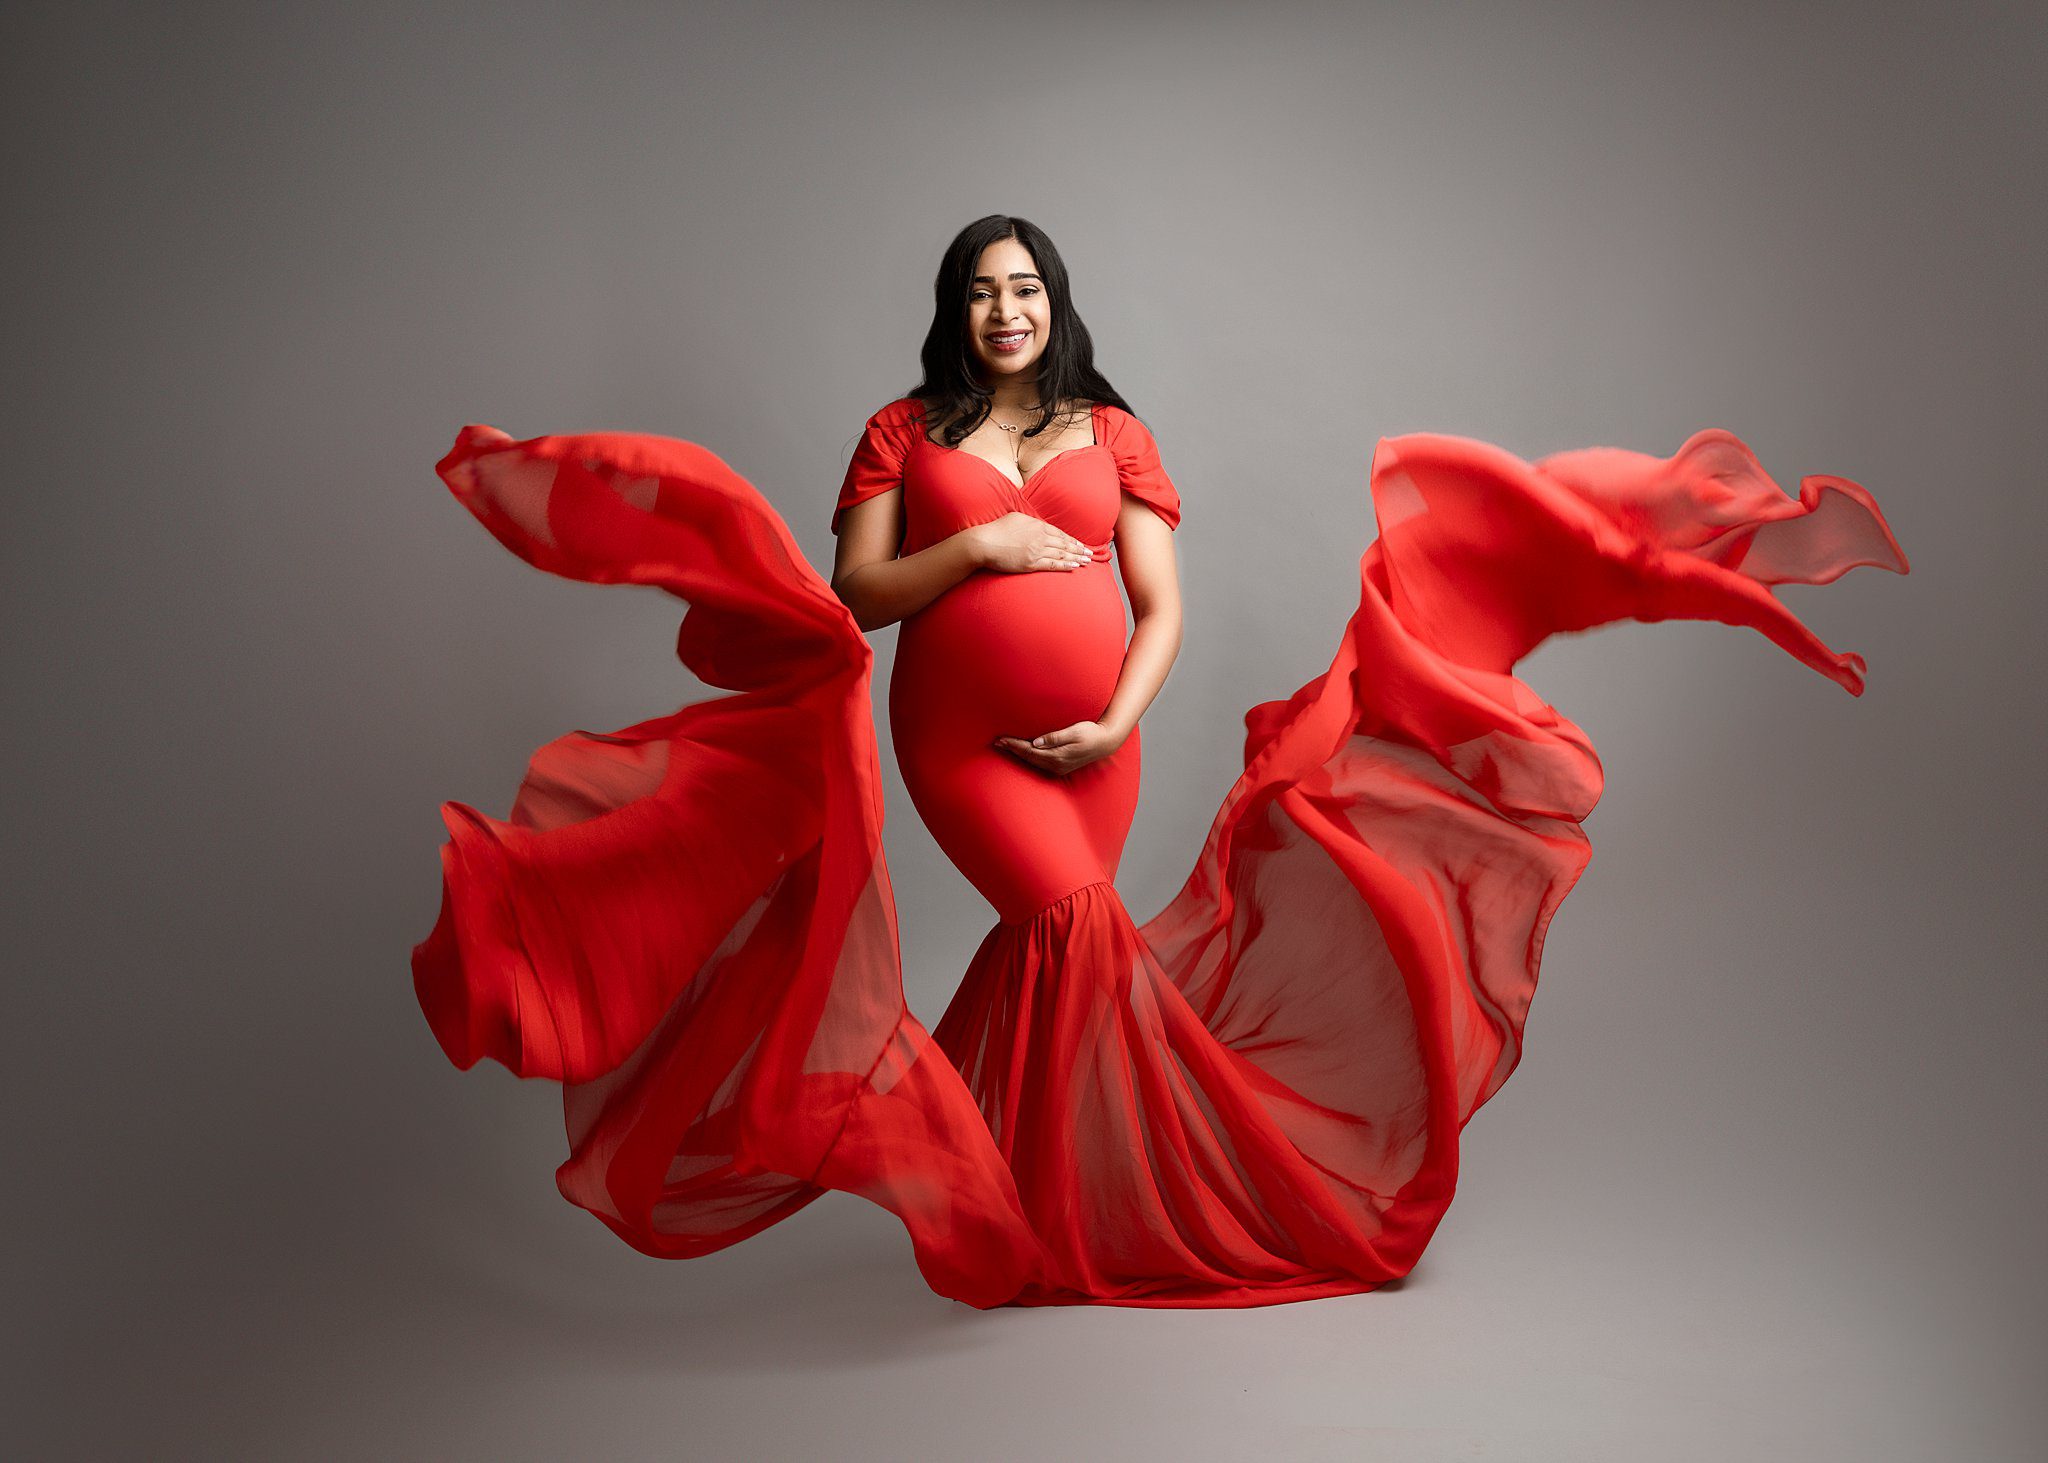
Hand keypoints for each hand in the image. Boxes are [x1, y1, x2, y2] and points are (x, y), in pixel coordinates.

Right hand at [970, 512, 1091, 572]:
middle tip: (1090, 553)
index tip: (1080, 544)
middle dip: (1079, 549)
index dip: (1072, 540)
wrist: (984, 542)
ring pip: (1061, 555)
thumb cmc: (997, 529)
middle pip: (1064, 544)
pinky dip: (1064, 565)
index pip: (1059, 533)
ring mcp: (1036, 551)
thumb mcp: (1016, 517)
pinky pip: (1052, 565)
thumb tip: (1037, 524)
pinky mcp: (1031, 564)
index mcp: (1037, 525)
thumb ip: (1029, 521)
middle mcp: (1040, 538)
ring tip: (1086, 561)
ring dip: (1076, 558)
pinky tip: (1073, 566)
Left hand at [994, 719, 1125, 775]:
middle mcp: (1056, 765)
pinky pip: (1039, 763)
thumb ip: (1055, 738)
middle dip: (1011, 750)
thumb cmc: (1091, 733)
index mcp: (1058, 756)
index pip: (1029, 751)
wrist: (1107, 743)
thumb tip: (1036, 743)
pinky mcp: (1061, 767)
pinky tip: (1021, 753)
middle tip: (996, 742)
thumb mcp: (1074, 732)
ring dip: (1017, 754)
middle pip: (1028, 757)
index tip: (1001, 739)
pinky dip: (1027, 757)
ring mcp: (1058, 768)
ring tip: (1004, 747)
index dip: (1014, 745)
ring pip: (1032, 761)